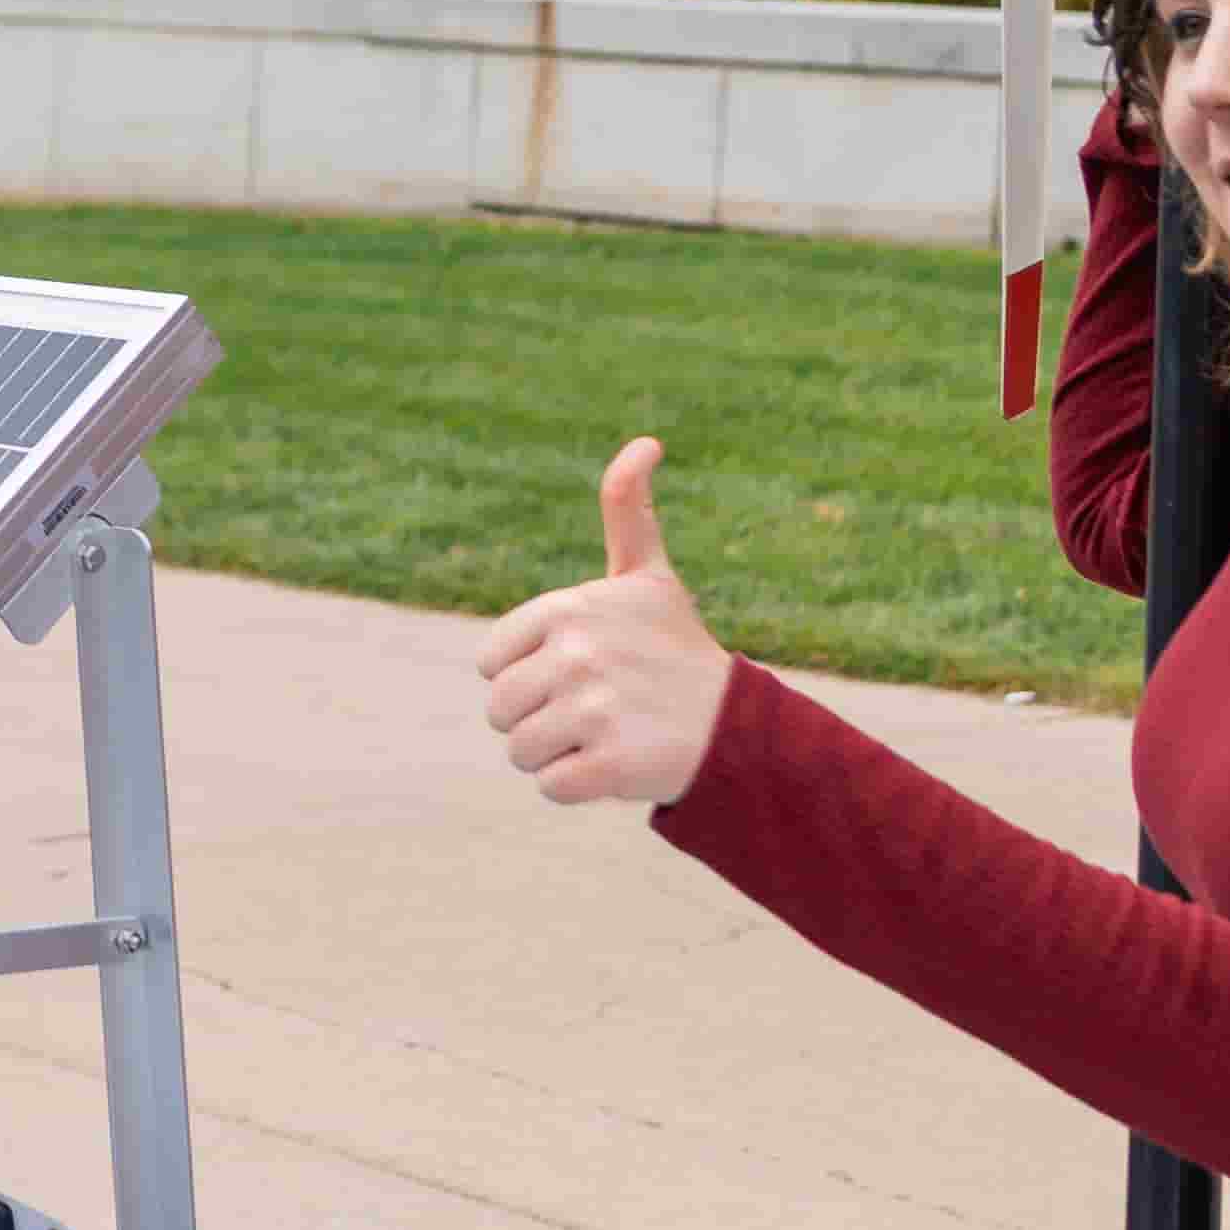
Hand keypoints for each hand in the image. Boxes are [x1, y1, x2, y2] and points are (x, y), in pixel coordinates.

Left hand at [477, 437, 739, 814]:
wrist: (737, 728)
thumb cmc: (677, 651)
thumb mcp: (649, 577)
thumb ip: (628, 511)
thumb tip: (645, 442)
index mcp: (570, 609)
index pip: (491, 663)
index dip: (528, 675)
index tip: (582, 670)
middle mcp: (578, 653)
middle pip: (500, 711)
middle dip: (539, 720)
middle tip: (596, 711)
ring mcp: (594, 710)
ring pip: (520, 752)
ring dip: (556, 755)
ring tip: (607, 735)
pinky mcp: (609, 765)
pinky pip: (550, 787)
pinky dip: (578, 785)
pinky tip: (618, 764)